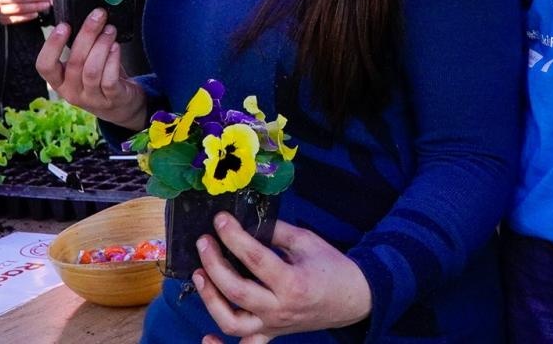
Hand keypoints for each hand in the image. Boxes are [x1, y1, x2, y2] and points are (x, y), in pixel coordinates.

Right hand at [34, 8, 146, 129]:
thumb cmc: (100, 78)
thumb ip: (79, 48)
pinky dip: (113, 59)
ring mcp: (91, 98)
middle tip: (98, 15)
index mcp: (59, 81)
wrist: (121, 106)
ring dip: (102, 45)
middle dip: (86, 34)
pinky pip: (109, 79)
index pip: (44, 66)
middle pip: (74, 62)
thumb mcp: (83, 66)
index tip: (64, 25)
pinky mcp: (111, 99)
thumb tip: (82, 16)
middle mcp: (71, 92)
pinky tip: (116, 46)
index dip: (52, 45)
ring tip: (110, 29)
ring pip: (92, 70)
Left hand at [194, 216, 371, 342]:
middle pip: (237, 290)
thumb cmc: (332, 267)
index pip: (255, 258)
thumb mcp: (307, 242)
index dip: (234, 237)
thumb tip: (247, 223)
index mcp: (292, 282)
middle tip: (204, 242)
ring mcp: (273, 325)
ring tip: (199, 275)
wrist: (354, 298)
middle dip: (214, 264)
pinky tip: (206, 337)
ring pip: (232, 322)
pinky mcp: (270, 334)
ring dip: (210, 299)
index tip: (220, 220)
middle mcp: (279, 308)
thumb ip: (276, 232)